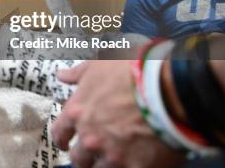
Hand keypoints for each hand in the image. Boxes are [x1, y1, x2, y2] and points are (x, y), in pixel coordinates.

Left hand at [51, 61, 184, 167]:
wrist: (165, 89)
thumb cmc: (131, 73)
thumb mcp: (99, 66)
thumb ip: (78, 74)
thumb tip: (63, 76)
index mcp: (78, 112)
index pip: (59, 132)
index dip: (61, 138)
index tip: (65, 142)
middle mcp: (90, 137)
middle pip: (79, 157)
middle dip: (83, 156)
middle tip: (91, 153)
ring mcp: (112, 154)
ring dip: (105, 164)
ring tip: (116, 157)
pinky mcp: (136, 166)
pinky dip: (129, 167)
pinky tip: (136, 162)